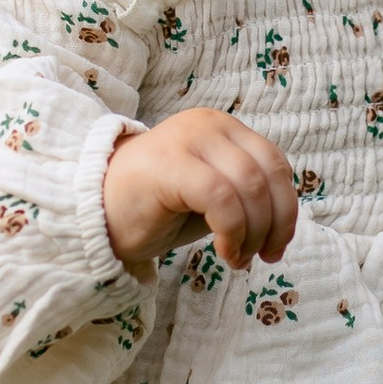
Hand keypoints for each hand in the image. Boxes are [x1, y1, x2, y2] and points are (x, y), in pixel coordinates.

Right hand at [102, 111, 299, 279]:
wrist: (95, 215)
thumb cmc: (155, 210)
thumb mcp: (212, 196)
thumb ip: (246, 195)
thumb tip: (283, 221)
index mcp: (223, 127)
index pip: (275, 163)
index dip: (286, 209)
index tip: (276, 246)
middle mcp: (208, 125)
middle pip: (268, 174)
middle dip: (275, 224)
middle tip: (262, 257)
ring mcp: (189, 140)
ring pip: (250, 187)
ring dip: (252, 233)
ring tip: (236, 259)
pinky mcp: (172, 163)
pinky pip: (221, 198)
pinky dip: (232, 232)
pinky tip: (224, 253)